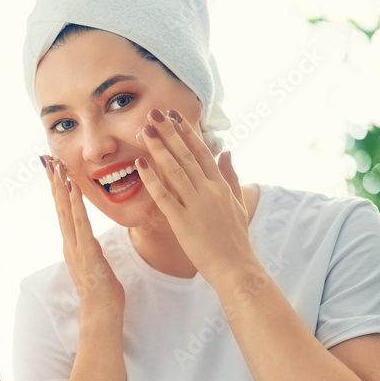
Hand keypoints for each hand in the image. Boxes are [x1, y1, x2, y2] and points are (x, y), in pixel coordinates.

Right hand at [42, 155, 124, 314]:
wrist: (101, 315)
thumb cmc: (103, 292)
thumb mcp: (97, 263)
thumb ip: (90, 248)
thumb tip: (89, 238)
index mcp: (73, 245)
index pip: (63, 212)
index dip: (57, 190)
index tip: (54, 169)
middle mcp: (70, 244)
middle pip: (59, 208)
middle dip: (53, 182)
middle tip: (47, 159)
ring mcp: (76, 248)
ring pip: (66, 212)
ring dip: (61, 188)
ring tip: (57, 167)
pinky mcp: (87, 253)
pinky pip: (80, 224)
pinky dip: (75, 205)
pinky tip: (72, 188)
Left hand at [135, 108, 256, 284]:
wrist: (235, 267)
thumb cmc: (235, 239)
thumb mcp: (238, 204)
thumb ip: (231, 177)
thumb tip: (227, 151)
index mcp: (220, 186)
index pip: (201, 152)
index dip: (186, 132)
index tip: (173, 116)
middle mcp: (208, 191)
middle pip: (185, 155)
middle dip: (168, 132)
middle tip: (153, 113)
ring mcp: (195, 205)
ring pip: (174, 170)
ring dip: (158, 148)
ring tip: (145, 130)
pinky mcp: (182, 221)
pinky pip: (164, 196)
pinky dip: (152, 179)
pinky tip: (141, 164)